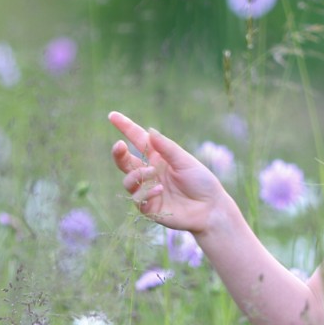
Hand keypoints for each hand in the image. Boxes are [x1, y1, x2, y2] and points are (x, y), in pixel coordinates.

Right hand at [109, 111, 224, 233]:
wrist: (211, 208)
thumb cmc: (201, 182)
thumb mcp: (185, 161)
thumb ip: (167, 148)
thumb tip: (150, 130)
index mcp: (159, 157)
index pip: (138, 140)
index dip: (125, 127)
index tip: (112, 116)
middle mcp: (150, 172)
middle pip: (125, 161)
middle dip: (118, 153)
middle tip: (119, 146)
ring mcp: (147, 190)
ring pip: (128, 180)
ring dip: (137, 175)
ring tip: (152, 173)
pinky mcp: (149, 207)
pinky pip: (137, 199)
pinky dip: (146, 193)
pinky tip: (160, 190)